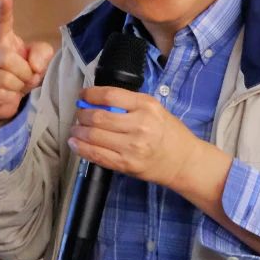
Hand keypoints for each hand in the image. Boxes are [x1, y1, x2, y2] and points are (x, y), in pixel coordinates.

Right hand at [0, 0, 54, 124]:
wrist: (5, 95)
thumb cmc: (21, 70)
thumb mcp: (38, 60)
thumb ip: (42, 55)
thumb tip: (34, 66)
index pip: (1, 21)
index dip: (3, 10)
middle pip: (7, 60)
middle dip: (24, 73)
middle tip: (29, 77)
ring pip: (4, 80)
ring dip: (18, 87)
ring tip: (17, 86)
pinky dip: (9, 99)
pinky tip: (7, 95)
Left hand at [68, 85, 202, 188]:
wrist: (184, 161)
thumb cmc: (169, 133)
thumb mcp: (155, 109)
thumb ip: (129, 104)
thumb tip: (96, 100)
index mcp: (146, 106)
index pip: (110, 95)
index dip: (90, 94)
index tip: (82, 96)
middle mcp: (139, 125)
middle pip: (98, 117)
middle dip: (81, 115)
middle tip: (78, 114)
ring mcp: (132, 147)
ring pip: (94, 136)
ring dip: (78, 131)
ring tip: (75, 129)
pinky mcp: (126, 164)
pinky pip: (97, 155)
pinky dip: (81, 148)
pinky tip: (75, 143)